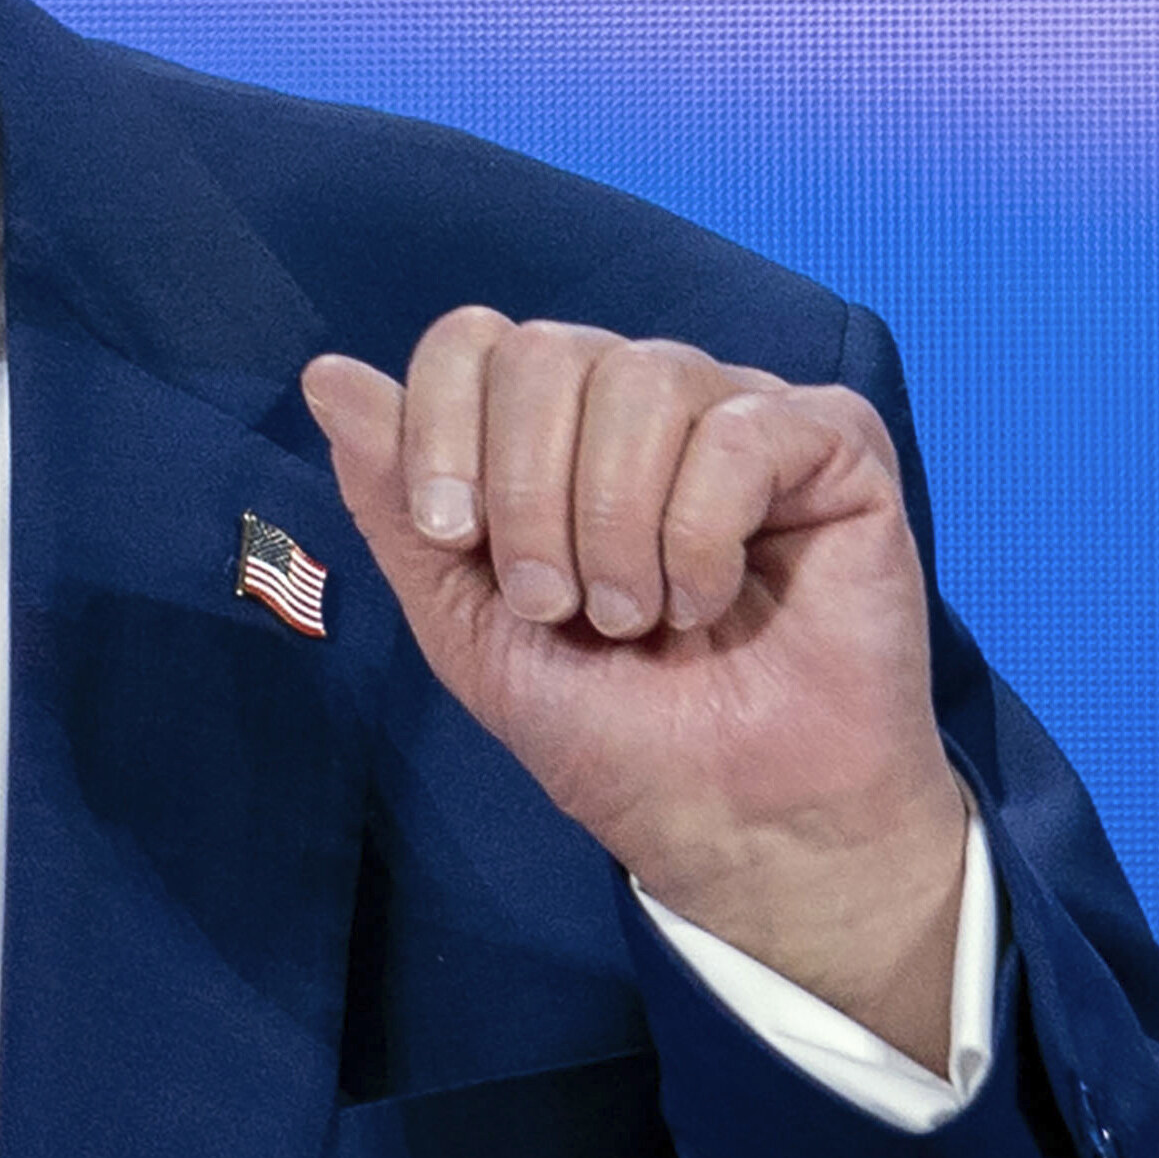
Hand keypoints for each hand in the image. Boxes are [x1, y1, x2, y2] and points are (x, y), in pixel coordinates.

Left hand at [300, 313, 974, 1066]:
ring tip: (633, 618)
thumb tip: (327, 377)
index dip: (443, 430)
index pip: (472, 341)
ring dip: (611, 525)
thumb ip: (398, 501)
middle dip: (526, 495)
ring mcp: (740, 410)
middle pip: (544, 351)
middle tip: (554, 605)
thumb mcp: (464, 622)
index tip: (453, 537)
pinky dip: (702, 533)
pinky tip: (706, 601)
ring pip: (641, 378)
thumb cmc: (608, 728)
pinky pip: (738, 431)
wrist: (733, 816)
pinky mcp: (831, 444)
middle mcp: (642, 398)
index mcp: (550, 428)